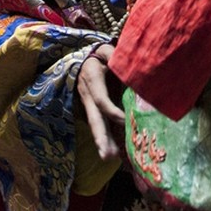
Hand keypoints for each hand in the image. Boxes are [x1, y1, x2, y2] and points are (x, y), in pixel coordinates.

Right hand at [77, 45, 125, 160]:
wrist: (82, 59)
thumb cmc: (97, 55)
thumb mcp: (105, 51)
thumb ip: (113, 55)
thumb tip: (127, 62)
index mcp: (92, 81)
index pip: (101, 100)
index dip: (112, 111)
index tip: (125, 119)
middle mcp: (88, 96)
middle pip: (94, 119)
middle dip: (100, 137)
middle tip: (107, 155)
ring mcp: (88, 104)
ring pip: (95, 125)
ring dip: (102, 142)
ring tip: (109, 158)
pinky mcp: (92, 110)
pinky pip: (99, 124)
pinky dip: (105, 138)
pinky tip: (114, 152)